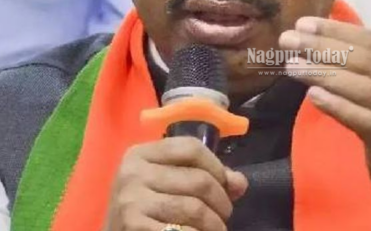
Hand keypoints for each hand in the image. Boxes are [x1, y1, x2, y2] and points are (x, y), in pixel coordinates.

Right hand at [104, 137, 247, 230]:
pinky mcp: (134, 227)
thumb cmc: (144, 212)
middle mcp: (132, 173)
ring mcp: (131, 202)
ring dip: (215, 225)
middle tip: (223, 216)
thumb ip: (202, 177)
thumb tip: (239, 182)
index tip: (224, 185)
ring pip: (195, 208)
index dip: (217, 166)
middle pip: (199, 180)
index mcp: (140, 154)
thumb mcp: (165, 186)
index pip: (190, 147)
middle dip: (222, 202)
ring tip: (215, 230)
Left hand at [279, 15, 370, 230]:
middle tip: (289, 40)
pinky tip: (313, 95)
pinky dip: (338, 106)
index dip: (340, 30)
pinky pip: (364, 121)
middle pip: (367, 61)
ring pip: (364, 88)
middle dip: (325, 47)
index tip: (304, 24)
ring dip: (325, 74)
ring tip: (292, 66)